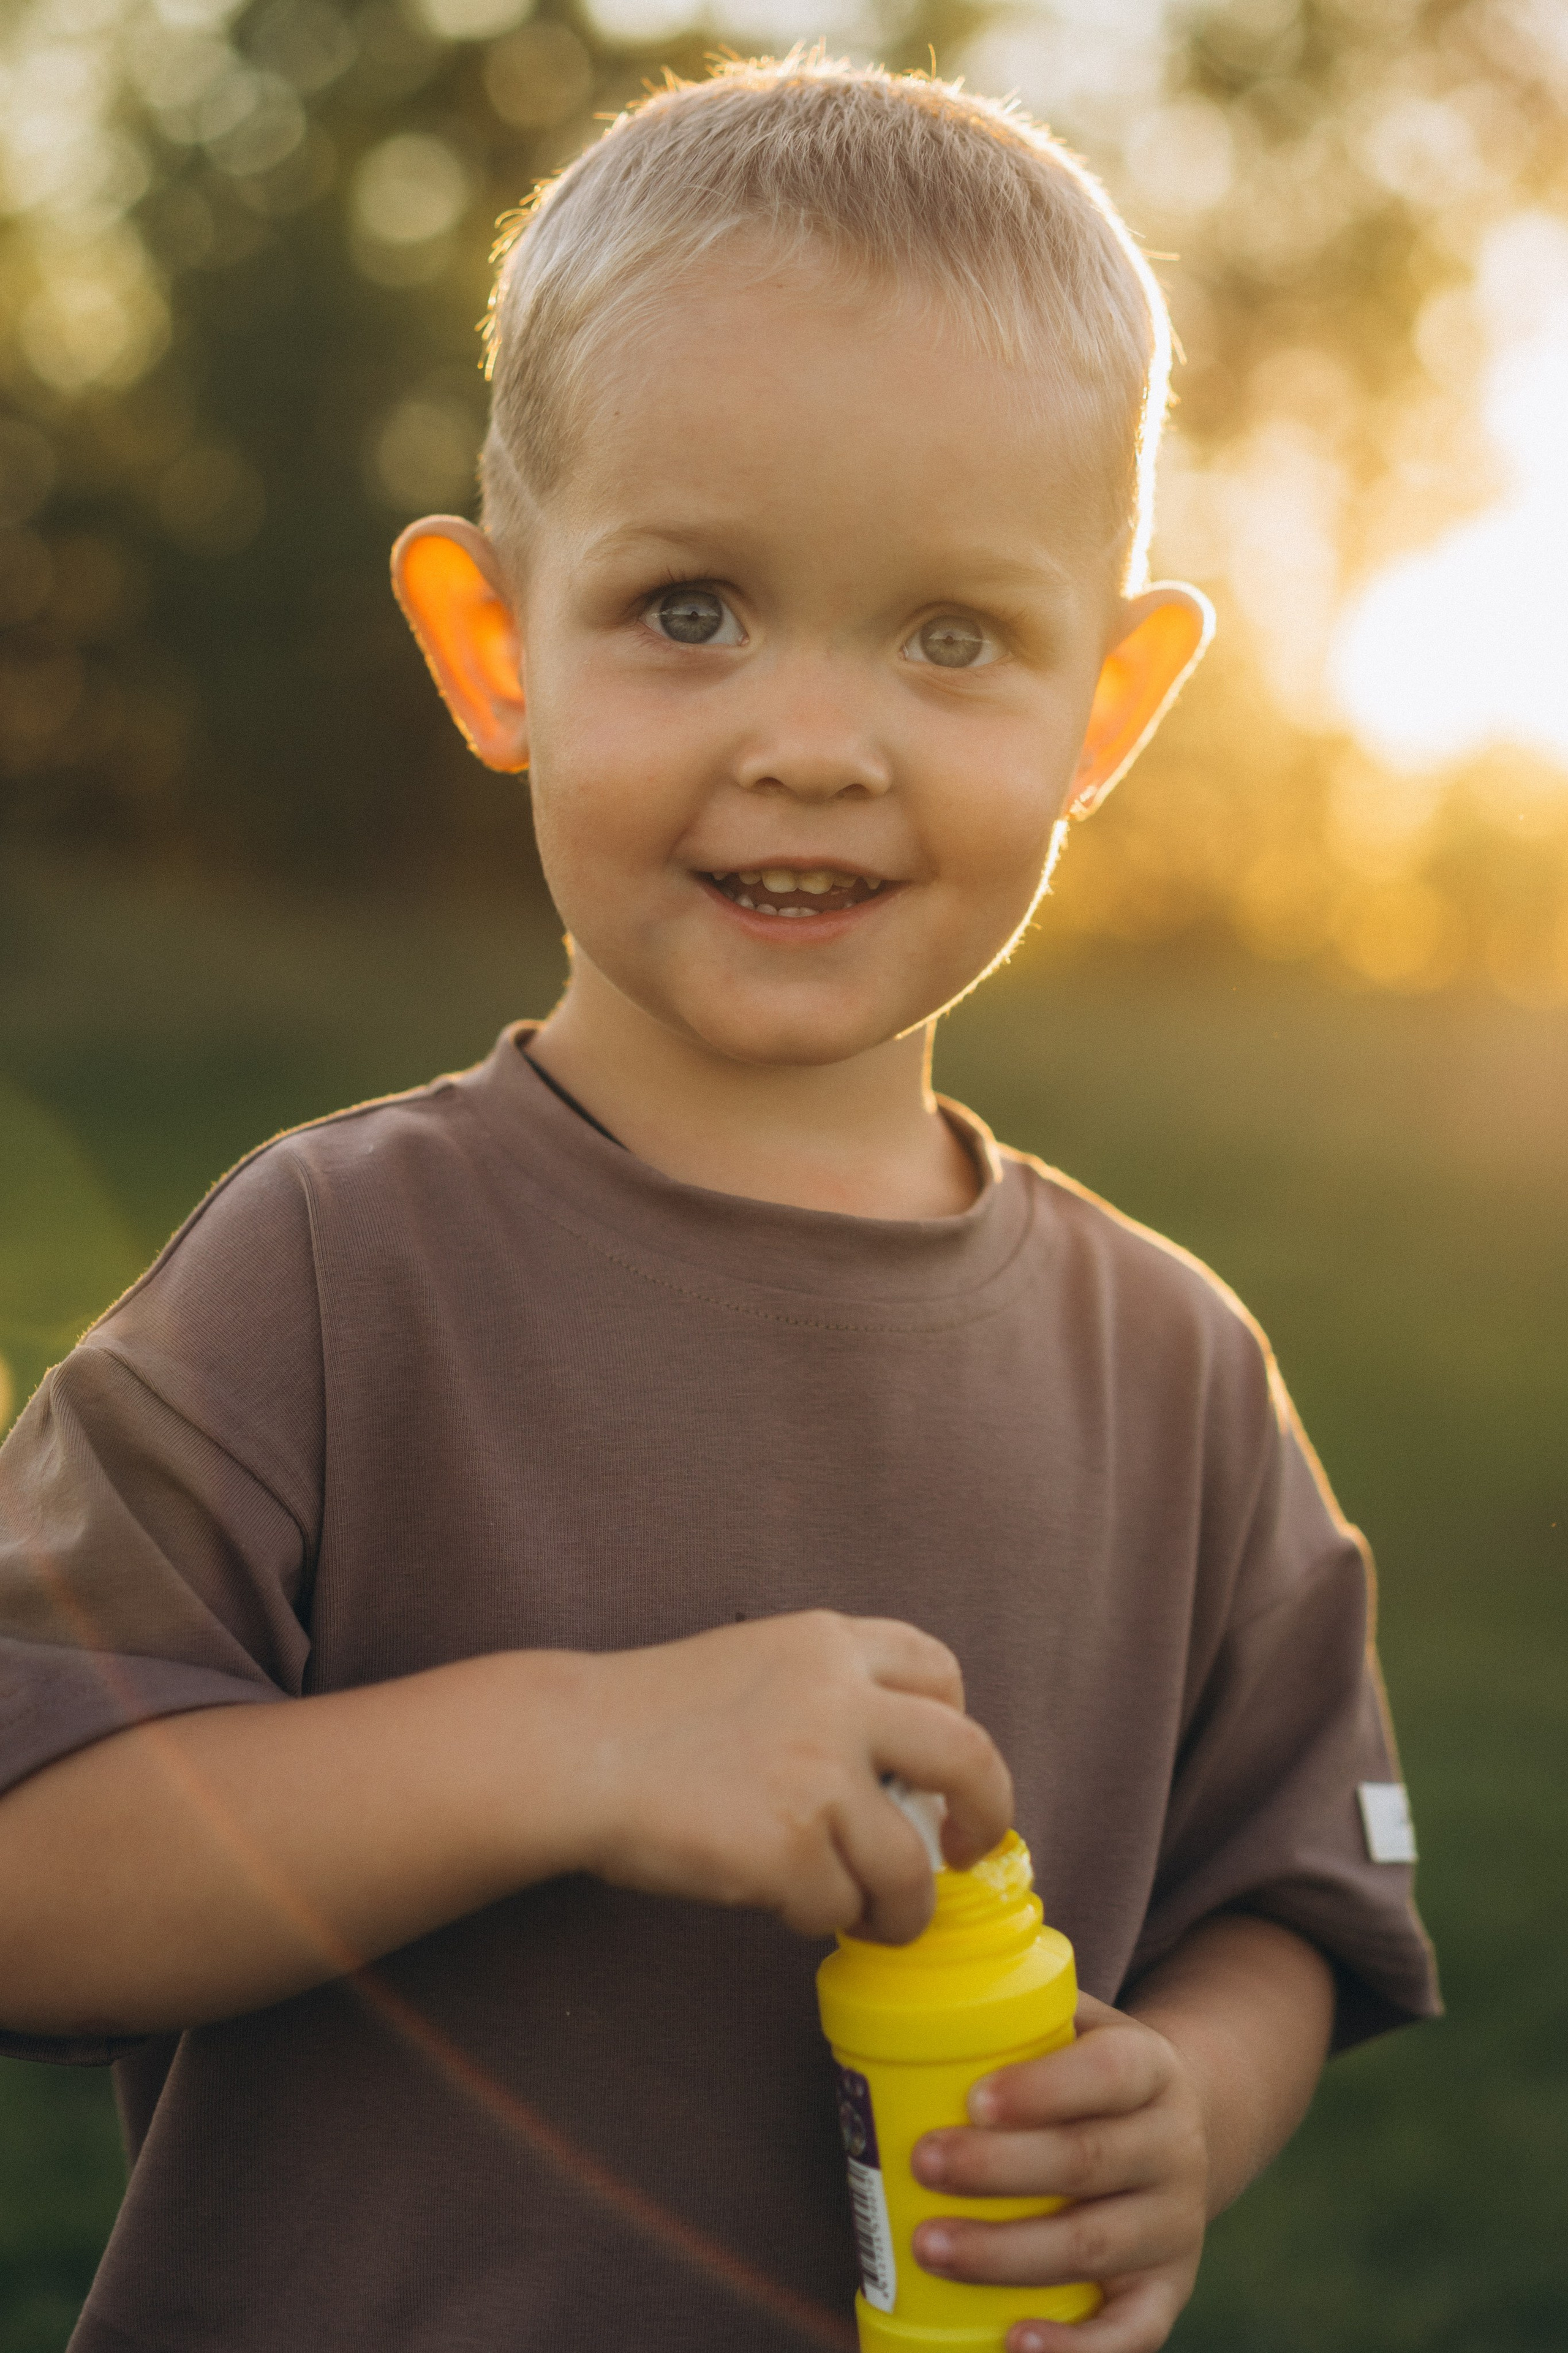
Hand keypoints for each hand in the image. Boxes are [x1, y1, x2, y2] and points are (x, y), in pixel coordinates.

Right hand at [576, 1610, 1012, 1942]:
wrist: (574, 1751)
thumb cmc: (652, 1718)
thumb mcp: (755, 1663)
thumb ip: (831, 1695)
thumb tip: (903, 1782)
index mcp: (828, 1642)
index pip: (938, 1667)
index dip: (956, 1724)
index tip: (943, 1772)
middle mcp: (839, 1698)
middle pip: (969, 1756)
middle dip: (988, 1814)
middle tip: (969, 1851)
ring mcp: (819, 1773)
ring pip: (909, 1863)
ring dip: (900, 1905)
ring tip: (871, 1917)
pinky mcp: (790, 1847)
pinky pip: (839, 1905)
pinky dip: (820, 1916)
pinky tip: (782, 1903)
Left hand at [909, 1994, 1208, 2352]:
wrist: (1179, 2133)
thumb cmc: (1089, 2075)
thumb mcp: (1079, 2023)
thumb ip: (1019, 2001)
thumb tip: (918, 1961)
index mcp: (1150, 2068)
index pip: (1105, 2074)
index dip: (1042, 2089)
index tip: (973, 2098)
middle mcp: (1173, 2147)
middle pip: (1087, 2161)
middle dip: (999, 2169)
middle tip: (921, 2162)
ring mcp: (1174, 2226)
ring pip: (1094, 2246)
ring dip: (1006, 2253)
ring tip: (927, 2246)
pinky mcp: (1166, 2292)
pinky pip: (1131, 2331)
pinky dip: (1076, 2349)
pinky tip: (1013, 2344)